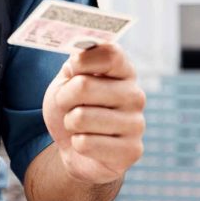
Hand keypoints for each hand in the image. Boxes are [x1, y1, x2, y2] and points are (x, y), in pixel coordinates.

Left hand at [42, 43, 145, 185]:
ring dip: (69, 123)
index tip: (72, 70)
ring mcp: (136, 124)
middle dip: (63, 98)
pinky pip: (85, 144)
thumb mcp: (68, 79)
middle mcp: (135, 95)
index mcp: (124, 72)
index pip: (110, 54)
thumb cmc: (72, 108)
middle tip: (67, 106)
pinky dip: (76, 144)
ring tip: (78, 126)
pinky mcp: (131, 151)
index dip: (82, 61)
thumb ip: (76, 61)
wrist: (74, 148)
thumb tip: (80, 49)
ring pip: (80, 117)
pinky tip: (87, 144)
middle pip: (83, 86)